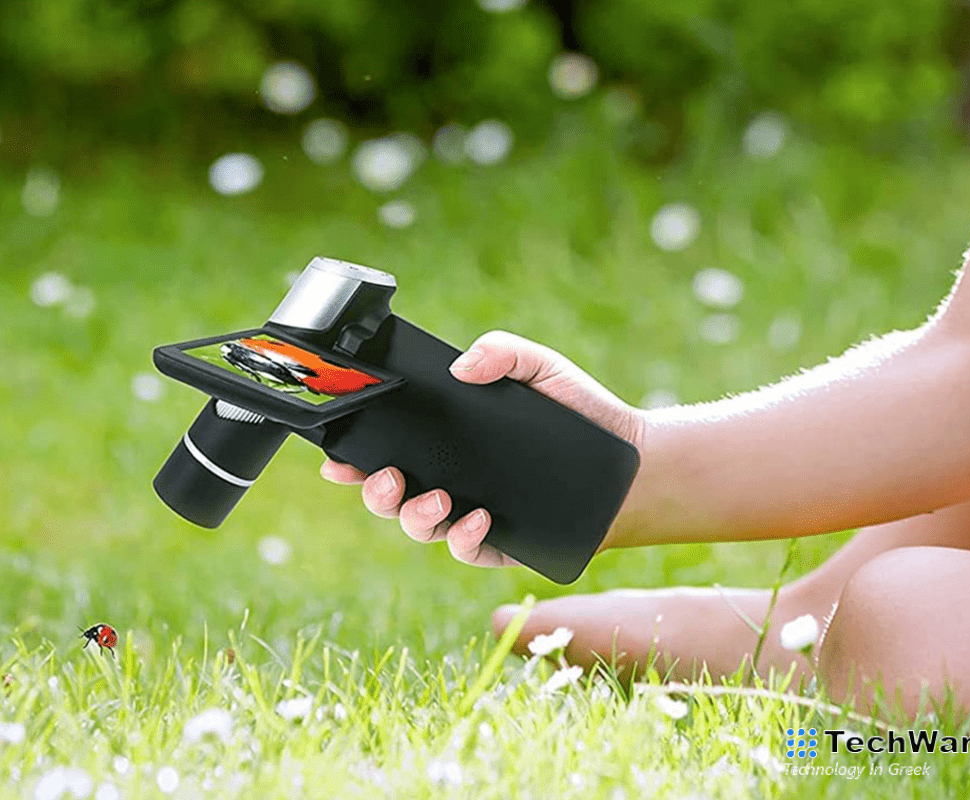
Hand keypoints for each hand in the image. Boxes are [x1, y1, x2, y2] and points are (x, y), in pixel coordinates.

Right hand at [320, 330, 644, 567]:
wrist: (630, 462)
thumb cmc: (581, 413)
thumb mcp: (543, 369)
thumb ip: (503, 353)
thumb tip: (462, 365)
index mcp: (450, 441)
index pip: (389, 448)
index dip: (353, 455)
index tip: (334, 455)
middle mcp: (452, 479)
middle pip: (389, 494)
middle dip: (372, 490)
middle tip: (384, 475)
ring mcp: (471, 514)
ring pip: (419, 526)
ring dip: (414, 515)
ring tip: (439, 498)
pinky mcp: (500, 544)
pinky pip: (466, 549)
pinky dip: (463, 537)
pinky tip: (480, 518)